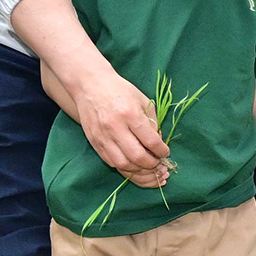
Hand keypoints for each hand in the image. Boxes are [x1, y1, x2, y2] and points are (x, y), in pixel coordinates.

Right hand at [75, 65, 169, 181]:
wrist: (90, 85)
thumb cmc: (120, 91)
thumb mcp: (142, 101)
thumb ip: (152, 123)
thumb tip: (158, 144)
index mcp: (130, 114)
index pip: (151, 141)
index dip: (162, 151)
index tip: (165, 152)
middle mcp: (115, 127)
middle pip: (137, 157)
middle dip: (152, 165)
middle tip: (158, 164)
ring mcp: (102, 136)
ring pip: (123, 164)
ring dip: (138, 170)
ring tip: (146, 166)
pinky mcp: (94, 141)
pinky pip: (110, 161)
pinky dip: (124, 167)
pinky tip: (132, 164)